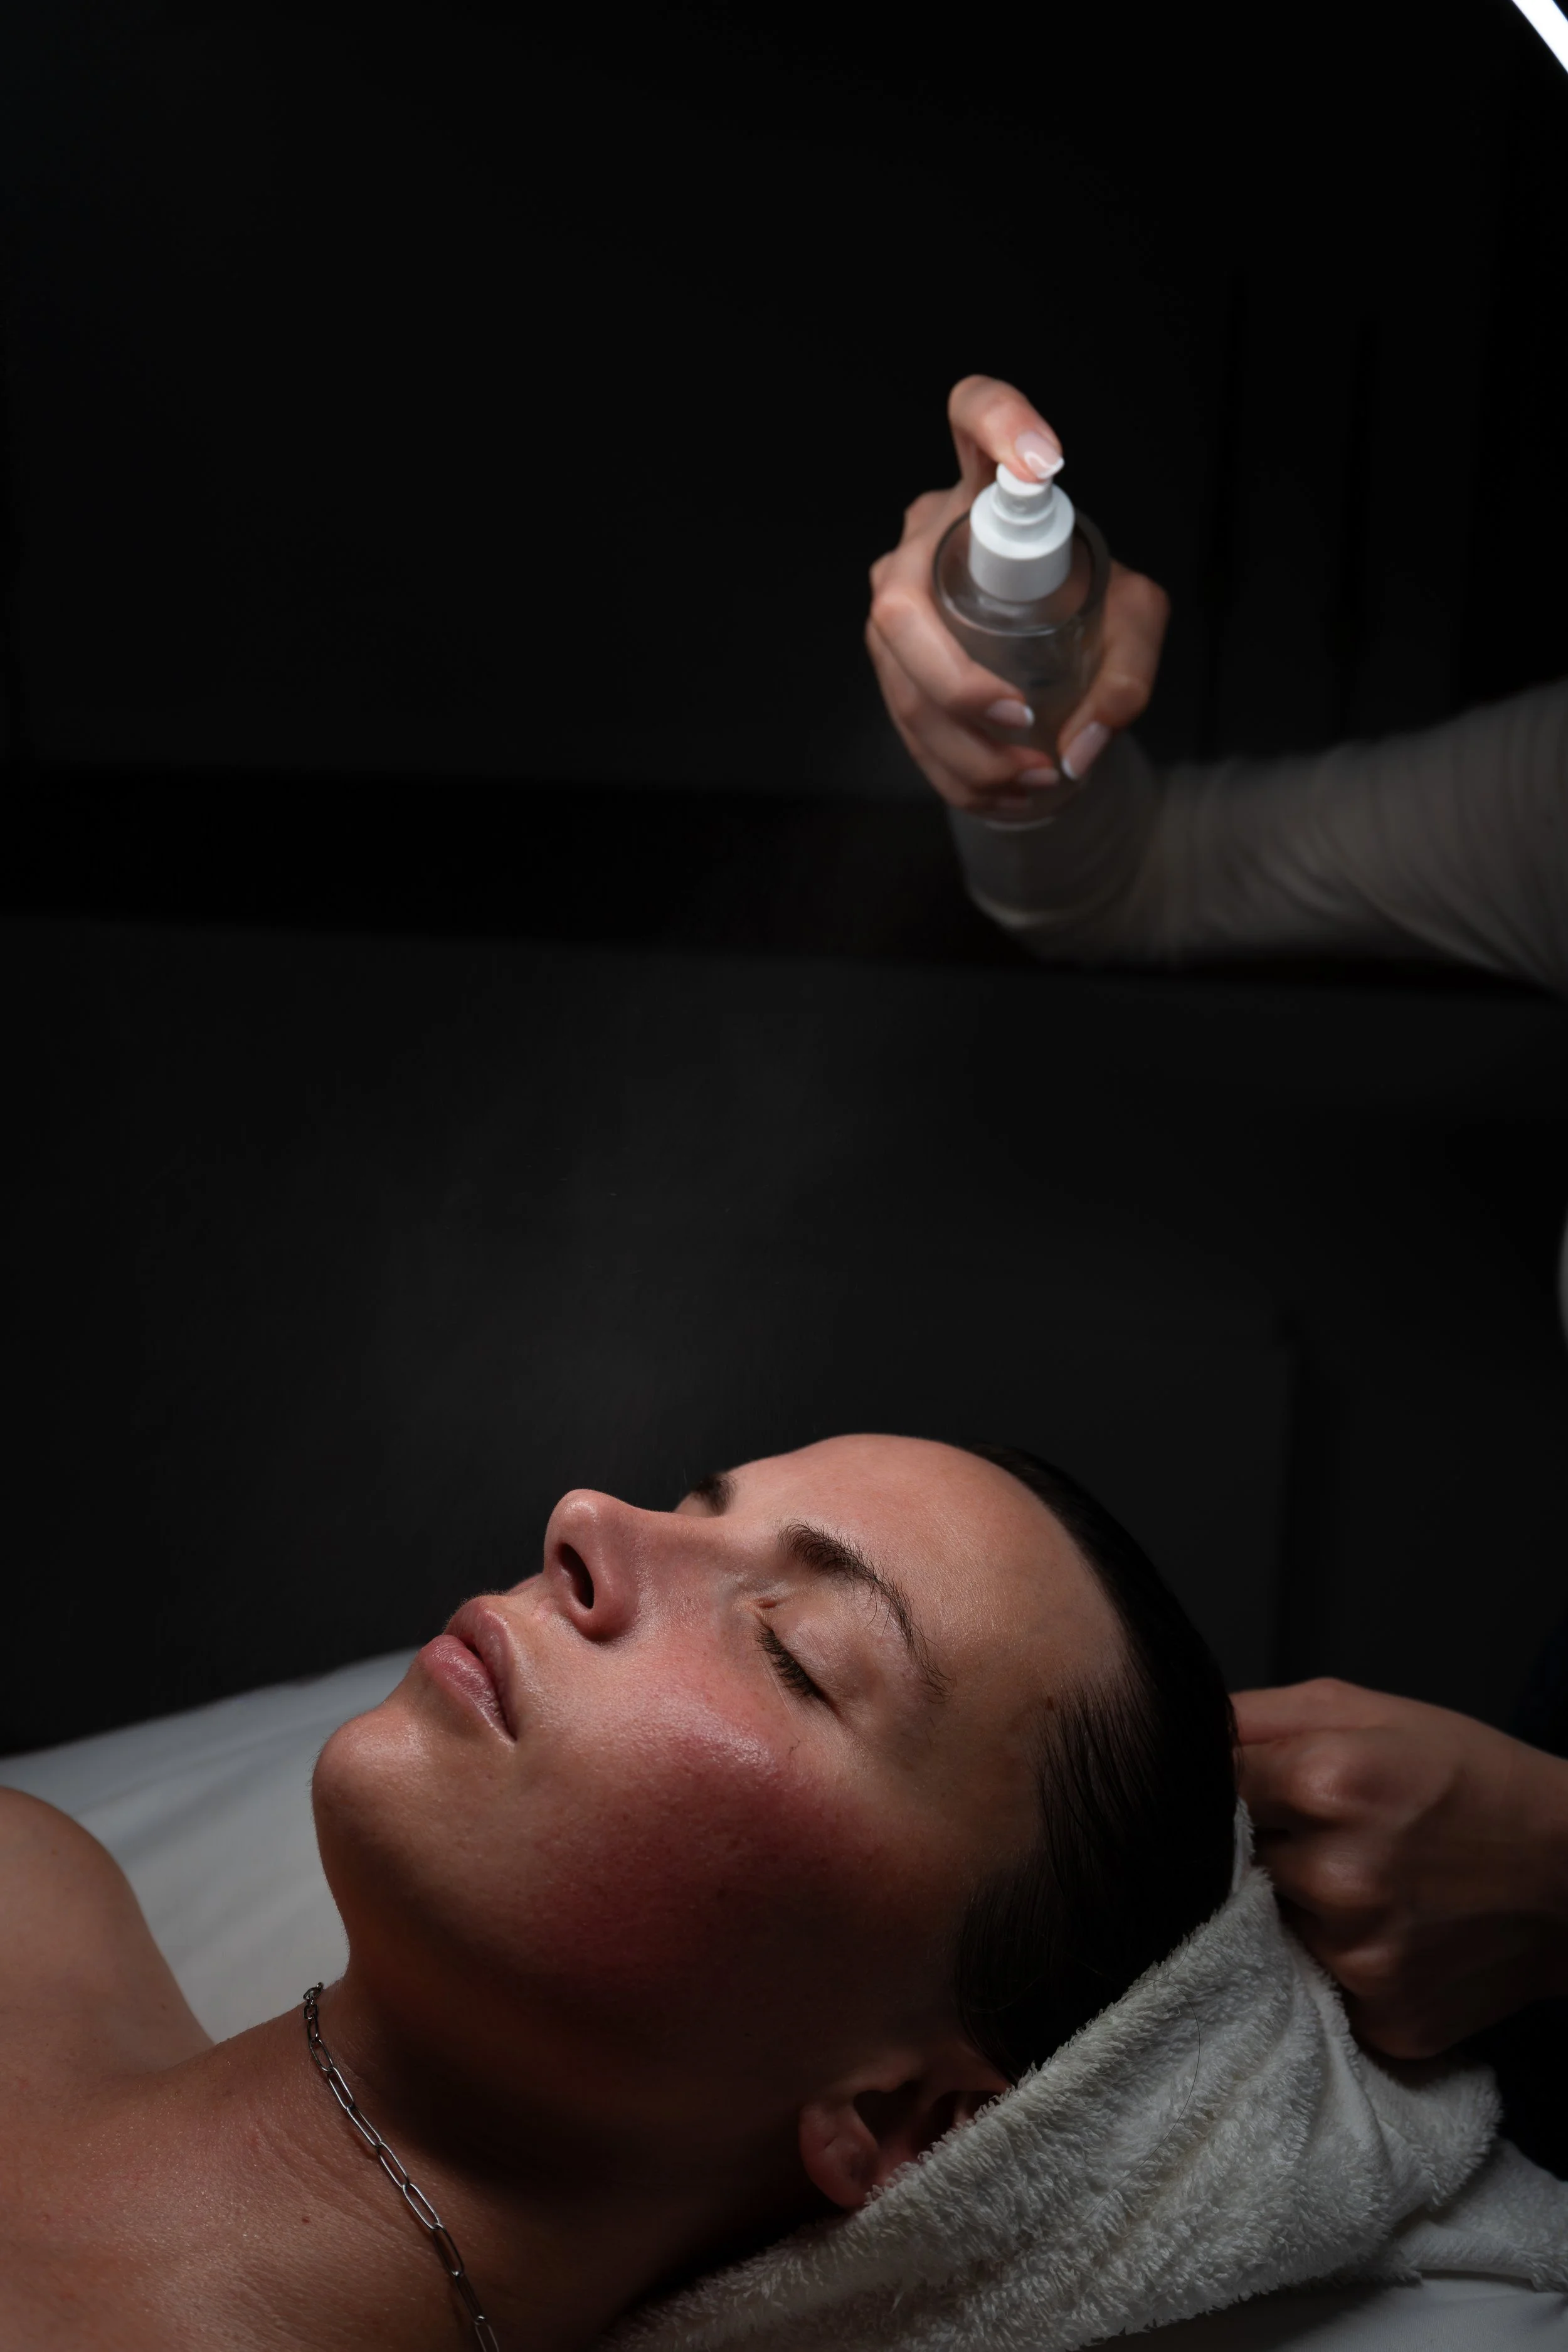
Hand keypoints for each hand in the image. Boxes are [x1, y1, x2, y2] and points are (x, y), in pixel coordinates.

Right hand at [865, 374, 1170, 816]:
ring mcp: (894, 602)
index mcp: (985, 493)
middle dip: (955, 683)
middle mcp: (925, 539)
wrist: (1045, 655)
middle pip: (903, 607)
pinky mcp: (887, 663)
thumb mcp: (1132, 625)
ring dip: (960, 748)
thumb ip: (1128, 671)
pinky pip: (901, 722)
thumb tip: (1079, 746)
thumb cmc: (1086, 611)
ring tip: (1031, 779)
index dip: (1001, 423)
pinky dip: (953, 771)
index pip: (974, 415)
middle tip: (1020, 722)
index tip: (1045, 463)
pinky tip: (1004, 793)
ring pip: (897, 679)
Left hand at [1235, 1677, 1567, 2059]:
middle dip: (1263, 1851)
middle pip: (1234, 1867)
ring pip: (1273, 1930)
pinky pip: (1319, 1989)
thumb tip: (1177, 1732)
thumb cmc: (1467, 1776)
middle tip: (1322, 1839)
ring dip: (1296, 1910)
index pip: (1210, 1792)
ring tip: (1361, 1884)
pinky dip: (1338, 1963)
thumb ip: (1258, 1715)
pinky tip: (1385, 1933)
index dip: (1229, 1792)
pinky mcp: (1384, 2020)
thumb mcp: (1365, 1710)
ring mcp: (1361, 1959)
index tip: (1255, 1795)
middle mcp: (1337, 1878)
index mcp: (1326, 1784)